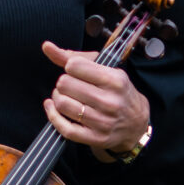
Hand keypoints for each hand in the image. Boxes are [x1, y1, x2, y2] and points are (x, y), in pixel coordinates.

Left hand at [41, 42, 150, 156]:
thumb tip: (47, 47)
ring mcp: (103, 122)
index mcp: (115, 80)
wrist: (136, 124)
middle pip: (65, 84)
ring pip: (62, 104)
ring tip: (65, 96)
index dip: (70, 66)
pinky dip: (52, 116)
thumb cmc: (118, 92)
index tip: (75, 71)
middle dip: (63, 83)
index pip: (74, 65)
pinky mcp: (95, 138)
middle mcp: (110, 101)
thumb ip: (76, 57)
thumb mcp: (106, 70)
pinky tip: (53, 108)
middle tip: (69, 85)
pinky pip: (64, 127)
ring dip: (57, 98)